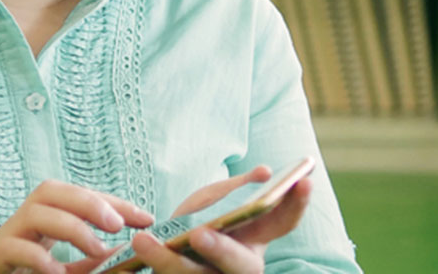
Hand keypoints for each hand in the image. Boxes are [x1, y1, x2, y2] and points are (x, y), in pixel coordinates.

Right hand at [0, 179, 155, 273]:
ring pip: (32, 212)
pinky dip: (38, 257)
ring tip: (97, 248)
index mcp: (42, 227)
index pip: (77, 198)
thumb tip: (126, 249)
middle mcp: (21, 227)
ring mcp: (2, 243)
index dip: (113, 202)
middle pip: (50, 190)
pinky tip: (58, 272)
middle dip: (88, 201)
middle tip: (117, 224)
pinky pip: (11, 248)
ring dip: (70, 225)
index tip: (146, 218)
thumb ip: (92, 263)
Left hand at [129, 168, 314, 272]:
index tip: (303, 181)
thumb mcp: (213, 200)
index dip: (297, 204)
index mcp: (255, 239)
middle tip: (199, 234)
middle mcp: (240, 267)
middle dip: (222, 251)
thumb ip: (236, 188)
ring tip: (143, 242)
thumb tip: (265, 172)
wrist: (160, 251)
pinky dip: (153, 266)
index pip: (284, 222)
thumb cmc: (196, 222)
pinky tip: (134, 251)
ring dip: (170, 262)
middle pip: (241, 267)